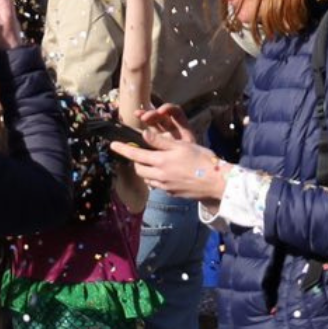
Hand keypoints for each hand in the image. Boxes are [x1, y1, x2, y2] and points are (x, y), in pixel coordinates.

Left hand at [112, 106, 228, 203]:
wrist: (215, 182)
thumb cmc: (200, 159)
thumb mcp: (180, 146)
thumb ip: (160, 142)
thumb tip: (143, 135)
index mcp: (160, 161)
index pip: (135, 155)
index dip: (123, 150)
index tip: (112, 145)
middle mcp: (159, 176)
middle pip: (139, 169)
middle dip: (135, 160)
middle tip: (139, 152)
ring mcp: (165, 186)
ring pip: (147, 178)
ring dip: (145, 169)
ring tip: (153, 162)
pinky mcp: (171, 193)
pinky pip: (157, 185)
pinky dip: (155, 177)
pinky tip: (164, 172)